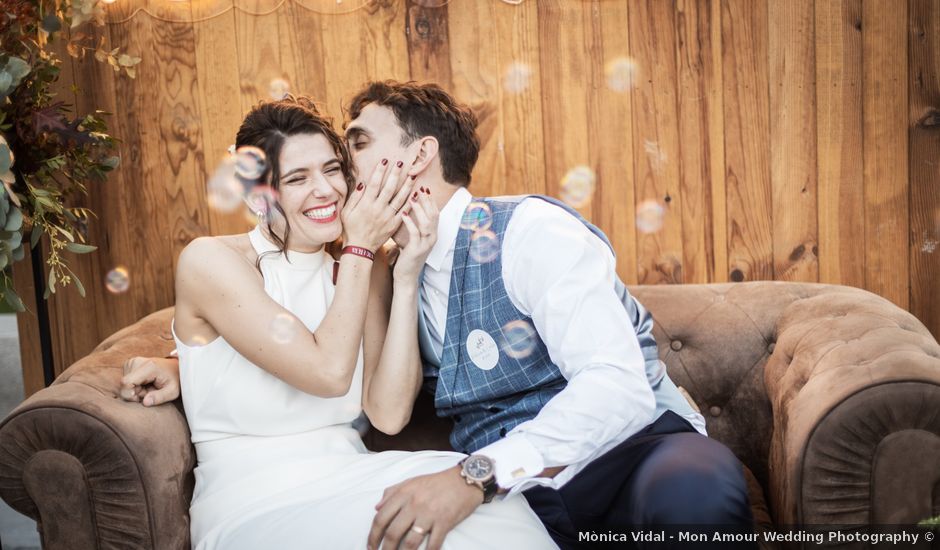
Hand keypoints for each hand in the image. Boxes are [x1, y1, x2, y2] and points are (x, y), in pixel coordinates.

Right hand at [120, 356, 179, 406]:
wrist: (175, 367)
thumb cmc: (175, 379)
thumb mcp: (173, 391)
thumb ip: (160, 397)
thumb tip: (145, 402)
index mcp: (148, 366)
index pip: (126, 382)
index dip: (130, 395)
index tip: (142, 398)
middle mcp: (137, 361)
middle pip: (125, 385)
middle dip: (136, 393)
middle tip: (150, 391)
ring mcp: (132, 361)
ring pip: (125, 384)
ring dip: (136, 389)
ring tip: (149, 386)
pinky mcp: (130, 364)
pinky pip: (126, 381)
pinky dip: (135, 385)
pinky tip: (145, 383)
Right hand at [342, 159, 413, 251]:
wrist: (360, 248)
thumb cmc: (351, 229)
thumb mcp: (346, 212)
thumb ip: (355, 197)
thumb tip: (363, 183)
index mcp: (366, 204)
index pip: (374, 183)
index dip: (380, 171)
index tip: (385, 160)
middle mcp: (378, 209)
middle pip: (389, 188)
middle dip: (395, 174)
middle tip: (402, 163)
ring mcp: (387, 217)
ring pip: (399, 198)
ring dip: (407, 185)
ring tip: (413, 175)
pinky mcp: (394, 224)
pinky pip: (404, 211)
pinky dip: (410, 202)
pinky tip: (415, 193)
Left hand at [368, 465, 482, 549]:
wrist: (464, 480)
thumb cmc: (437, 482)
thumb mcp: (411, 482)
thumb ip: (392, 492)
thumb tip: (376, 508)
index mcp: (403, 494)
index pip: (381, 518)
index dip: (372, 536)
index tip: (371, 546)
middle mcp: (414, 504)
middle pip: (392, 533)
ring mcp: (429, 514)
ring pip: (410, 542)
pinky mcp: (444, 522)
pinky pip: (433, 544)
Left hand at [393, 187, 438, 282]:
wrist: (406, 276)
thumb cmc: (407, 256)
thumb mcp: (413, 238)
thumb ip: (414, 225)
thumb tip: (407, 209)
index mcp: (432, 234)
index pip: (435, 213)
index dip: (431, 201)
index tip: (424, 188)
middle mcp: (432, 238)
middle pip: (434, 215)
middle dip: (427, 201)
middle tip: (419, 188)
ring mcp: (426, 244)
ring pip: (427, 223)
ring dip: (420, 209)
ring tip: (412, 197)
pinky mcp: (417, 250)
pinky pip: (415, 233)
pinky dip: (410, 221)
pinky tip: (403, 213)